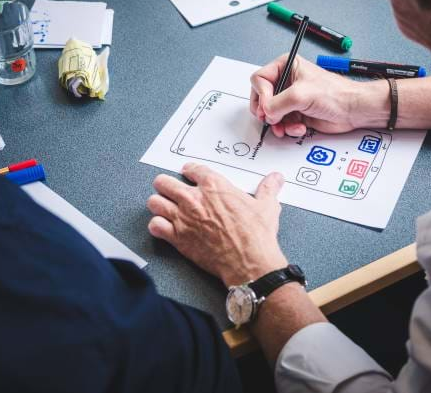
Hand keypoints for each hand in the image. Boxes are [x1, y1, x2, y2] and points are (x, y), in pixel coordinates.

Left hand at [146, 163, 287, 286]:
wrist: (249, 262)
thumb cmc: (256, 234)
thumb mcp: (267, 206)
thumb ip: (268, 189)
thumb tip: (276, 179)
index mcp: (215, 186)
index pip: (192, 169)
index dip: (189, 170)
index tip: (189, 173)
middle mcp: (194, 199)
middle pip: (165, 182)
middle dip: (166, 185)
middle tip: (171, 189)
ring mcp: (183, 218)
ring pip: (155, 202)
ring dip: (159, 204)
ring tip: (164, 207)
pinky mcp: (178, 238)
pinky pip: (155, 226)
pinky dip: (157, 226)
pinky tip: (163, 227)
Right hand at [250, 54, 389, 137]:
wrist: (352, 110)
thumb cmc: (335, 94)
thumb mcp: (300, 94)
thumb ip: (277, 103)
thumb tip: (265, 113)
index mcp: (286, 66)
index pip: (259, 79)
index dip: (261, 94)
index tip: (268, 106)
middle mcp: (286, 82)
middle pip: (262, 98)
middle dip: (266, 111)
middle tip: (271, 119)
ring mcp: (291, 99)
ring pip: (270, 114)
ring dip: (278, 123)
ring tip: (285, 127)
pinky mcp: (296, 114)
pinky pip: (282, 124)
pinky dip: (288, 128)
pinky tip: (299, 127)